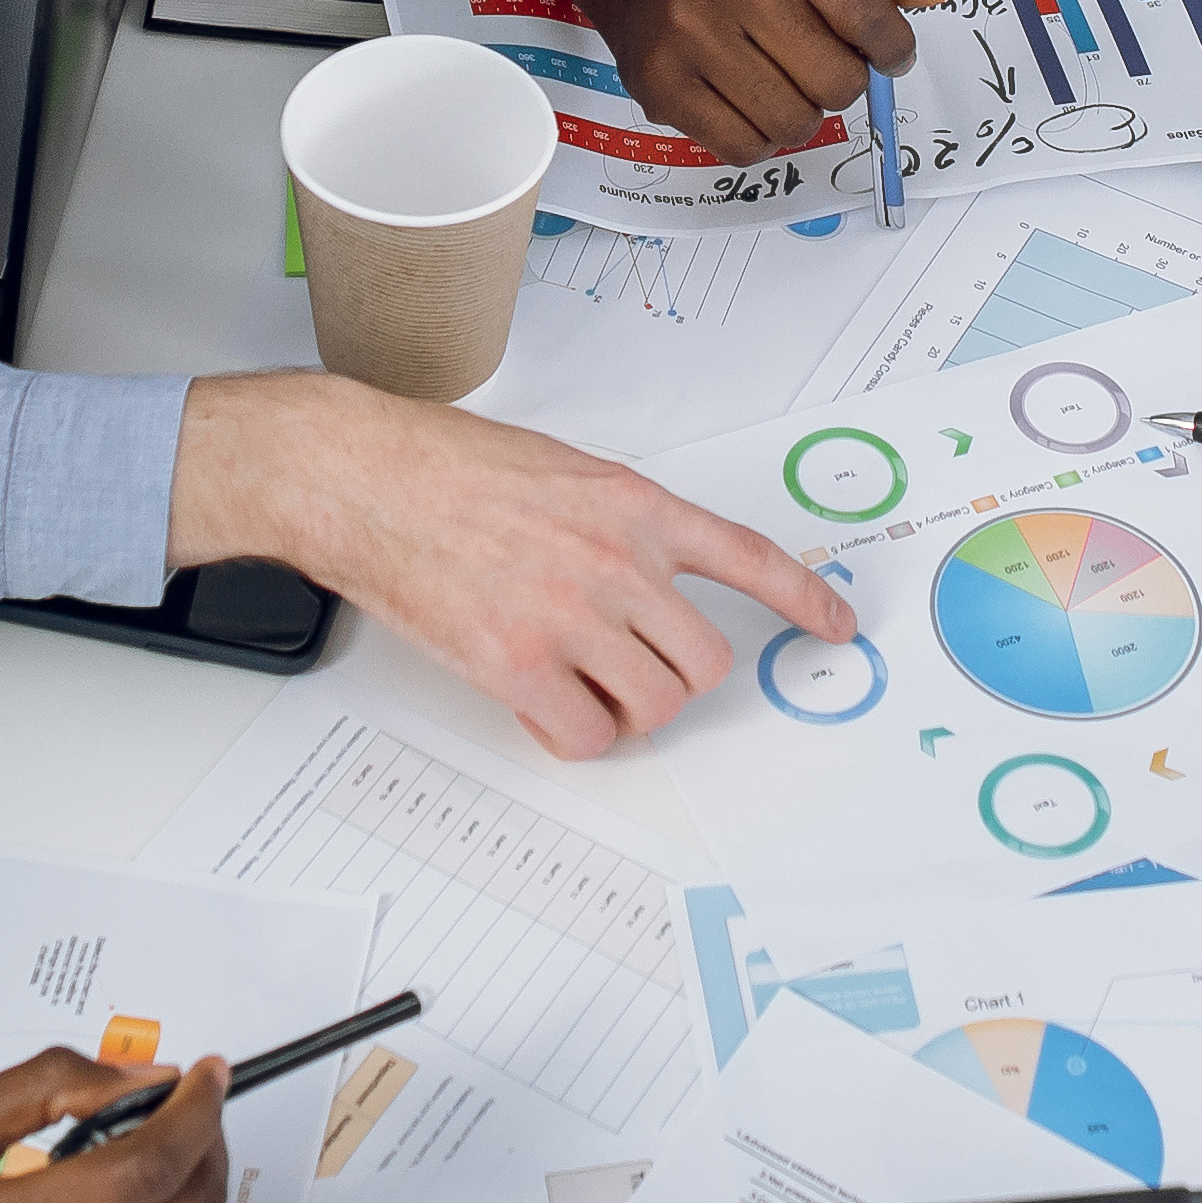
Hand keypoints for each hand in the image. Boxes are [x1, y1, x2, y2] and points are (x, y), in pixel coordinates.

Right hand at [180, 372, 858, 759]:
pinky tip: (540, 705)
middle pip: (704, 662)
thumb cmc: (444, 467)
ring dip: (624, 711)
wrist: (364, 477)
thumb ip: (617, 524)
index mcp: (634, 506)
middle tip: (631, 672)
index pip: (747, 559)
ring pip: (654, 706)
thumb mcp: (562, 472)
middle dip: (675, 679)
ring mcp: (571, 615)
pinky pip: (585, 736)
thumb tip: (644, 579)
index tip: (837, 625)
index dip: (804, 600)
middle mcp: (617, 561)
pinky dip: (571, 735)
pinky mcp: (518, 664)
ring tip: (578, 685)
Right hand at [592, 0, 942, 168]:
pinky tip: (751, 103)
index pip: (864, 10)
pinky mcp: (658, 83)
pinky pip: (744, 147)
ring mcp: (685, 32)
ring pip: (793, 122)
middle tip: (827, 69)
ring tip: (786, 84)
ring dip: (805, 115)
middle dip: (846, 84)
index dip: (893, 47)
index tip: (891, 54)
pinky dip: (762, 138)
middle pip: (835, 79)